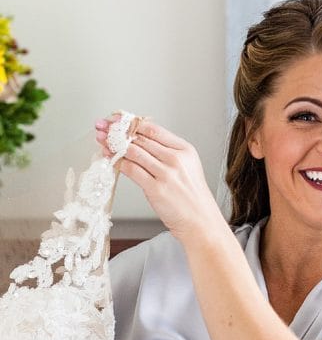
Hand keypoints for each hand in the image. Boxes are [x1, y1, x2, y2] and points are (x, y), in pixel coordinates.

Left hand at [95, 115, 222, 241]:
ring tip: (102, 140)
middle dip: (117, 131)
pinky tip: (109, 158)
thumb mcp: (186, 167)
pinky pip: (131, 170)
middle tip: (102, 127)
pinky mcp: (156, 188)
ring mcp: (167, 173)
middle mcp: (176, 159)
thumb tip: (138, 140)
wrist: (201, 221)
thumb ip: (166, 153)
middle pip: (141, 138)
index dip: (130, 122)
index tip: (116, 119)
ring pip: (133, 152)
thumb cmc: (192, 197)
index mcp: (185, 150)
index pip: (153, 129)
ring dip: (114, 145)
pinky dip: (117, 162)